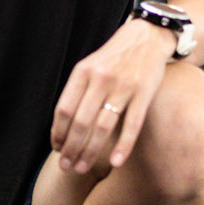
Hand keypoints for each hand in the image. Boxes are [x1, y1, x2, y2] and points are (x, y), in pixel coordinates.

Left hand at [50, 19, 173, 173]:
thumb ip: (77, 91)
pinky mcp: (144, 93)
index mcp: (83, 72)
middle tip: (66, 166)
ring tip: (82, 167)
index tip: (57, 149)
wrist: (147, 36)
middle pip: (81, 122)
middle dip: (71, 148)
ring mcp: (124, 86)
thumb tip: (62, 126)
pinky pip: (132, 124)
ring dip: (90, 151)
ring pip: (102, 127)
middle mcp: (101, 79)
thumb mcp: (90, 66)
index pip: (64, 109)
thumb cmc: (114, 58)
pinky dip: (123, 145)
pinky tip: (115, 162)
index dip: (58, 132)